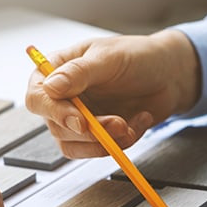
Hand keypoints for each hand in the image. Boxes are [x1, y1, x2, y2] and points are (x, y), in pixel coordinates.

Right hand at [25, 30, 200, 157]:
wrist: (168, 74)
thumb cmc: (137, 56)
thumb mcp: (108, 58)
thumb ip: (79, 72)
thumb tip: (50, 87)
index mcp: (57, 71)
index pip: (38, 98)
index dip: (55, 113)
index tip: (80, 122)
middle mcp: (63, 97)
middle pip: (57, 128)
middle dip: (91, 131)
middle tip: (118, 123)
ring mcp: (80, 118)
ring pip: (76, 146)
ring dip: (106, 142)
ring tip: (130, 124)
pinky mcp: (99, 134)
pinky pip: (102, 149)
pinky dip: (124, 141)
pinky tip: (140, 120)